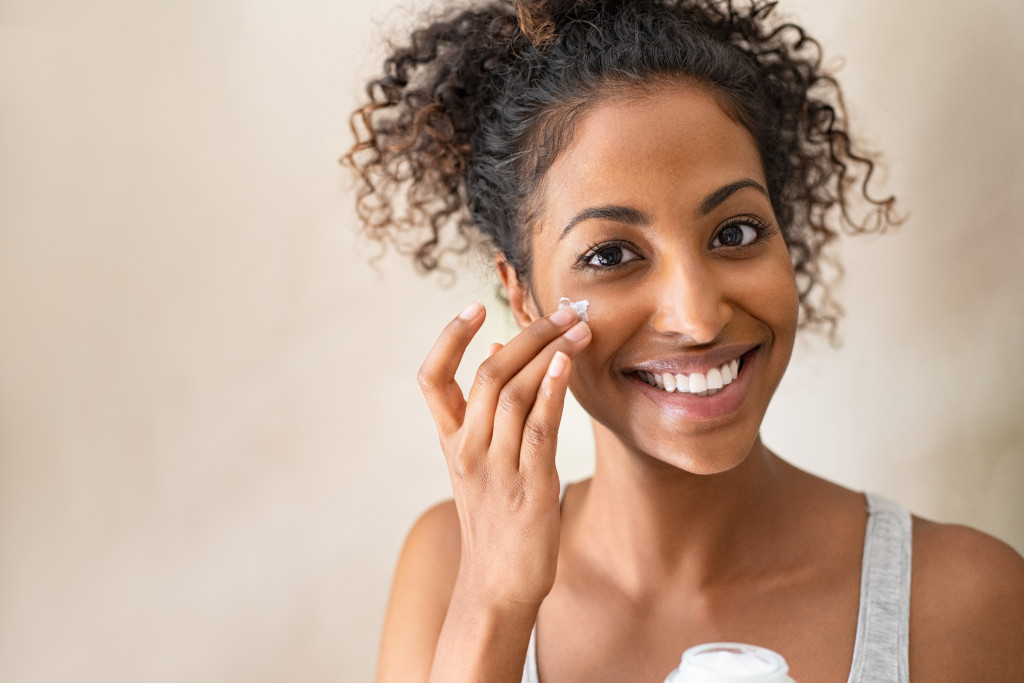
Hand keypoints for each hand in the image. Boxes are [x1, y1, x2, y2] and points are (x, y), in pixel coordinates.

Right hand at [417, 301, 591, 609]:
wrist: (497, 584)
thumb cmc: (493, 518)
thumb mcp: (477, 463)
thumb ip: (484, 411)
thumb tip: (496, 352)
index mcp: (451, 441)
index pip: (431, 378)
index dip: (449, 338)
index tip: (474, 308)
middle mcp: (468, 450)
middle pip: (489, 375)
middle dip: (528, 335)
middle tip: (563, 311)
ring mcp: (497, 468)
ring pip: (516, 394)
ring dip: (550, 353)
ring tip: (579, 328)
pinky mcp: (530, 487)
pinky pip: (539, 428)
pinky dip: (552, 391)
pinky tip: (567, 364)